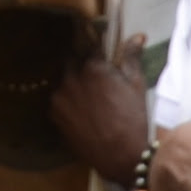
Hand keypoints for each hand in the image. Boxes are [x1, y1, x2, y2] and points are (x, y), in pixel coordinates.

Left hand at [47, 52, 150, 179]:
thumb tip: (137, 35)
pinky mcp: (53, 115)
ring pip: (62, 81)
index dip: (93, 46)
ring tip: (86, 97)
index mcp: (92, 67)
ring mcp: (59, 97)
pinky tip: (79, 111)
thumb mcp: (136, 85)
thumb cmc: (133, 118)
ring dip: (71, 83)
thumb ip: (132, 57)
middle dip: (79, 63)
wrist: (120, 155)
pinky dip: (66, 101)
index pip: (88, 45)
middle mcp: (71, 78)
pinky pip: (57, 100)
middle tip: (92, 75)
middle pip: (70, 61)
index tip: (96, 49)